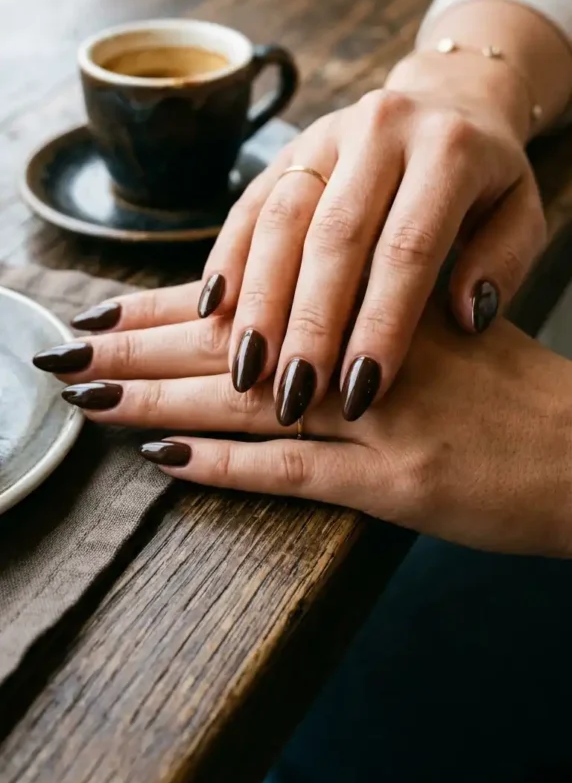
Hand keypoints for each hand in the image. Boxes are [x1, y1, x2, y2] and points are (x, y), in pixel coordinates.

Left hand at [34, 287, 571, 555]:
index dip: (169, 307)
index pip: (249, 300)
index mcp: (370, 304)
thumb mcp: (435, 330)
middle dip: (139, 351)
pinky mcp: (397, 482)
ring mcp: (379, 419)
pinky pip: (297, 473)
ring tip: (90, 402)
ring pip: (246, 405)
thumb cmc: (509, 391)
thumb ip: (360, 318)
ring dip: (159, 403)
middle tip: (65, 354)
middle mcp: (364, 352)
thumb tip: (277, 324)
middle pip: (229, 349)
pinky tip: (167, 465)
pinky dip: (227, 470)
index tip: (102, 311)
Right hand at [196, 50, 544, 425]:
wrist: (450, 101)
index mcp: (448, 149)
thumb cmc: (487, 180)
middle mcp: (380, 130)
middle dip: (310, 323)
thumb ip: (504, 263)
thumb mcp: (522, 213)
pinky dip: (228, 259)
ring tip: (247, 368)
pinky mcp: (288, 148)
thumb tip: (465, 316)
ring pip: (280, 219)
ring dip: (259, 300)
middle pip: (333, 235)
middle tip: (294, 394)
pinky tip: (215, 312)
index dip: (381, 322)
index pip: (408, 246)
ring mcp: (326, 134)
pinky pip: (248, 204)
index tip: (361, 391)